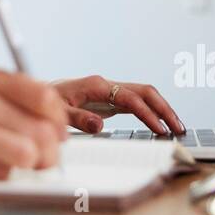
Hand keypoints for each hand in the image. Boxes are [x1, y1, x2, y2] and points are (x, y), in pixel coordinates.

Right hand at [0, 67, 69, 178]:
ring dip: (27, 165)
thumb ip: (9, 97)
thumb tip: (55, 125)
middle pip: (40, 130)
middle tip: (42, 158)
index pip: (44, 97)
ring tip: (15, 164)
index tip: (57, 133)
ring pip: (25, 155)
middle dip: (49, 150)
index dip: (59, 121)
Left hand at [50, 76, 185, 135]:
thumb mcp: (56, 112)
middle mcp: (106, 85)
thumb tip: (100, 125)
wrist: (36, 96)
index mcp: (96, 85)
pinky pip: (136, 102)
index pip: (130, 97)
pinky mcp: (109, 99)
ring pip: (143, 95)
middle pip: (144, 91)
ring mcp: (109, 91)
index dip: (147, 113)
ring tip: (176, 127)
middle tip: (178, 127)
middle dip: (163, 108)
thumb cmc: (45, 103)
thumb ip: (77, 118)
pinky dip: (150, 112)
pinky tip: (159, 124)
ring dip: (161, 109)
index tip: (159, 129)